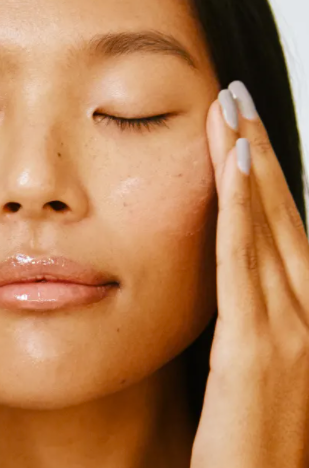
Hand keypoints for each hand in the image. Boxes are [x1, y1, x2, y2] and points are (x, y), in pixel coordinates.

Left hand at [190, 81, 308, 467]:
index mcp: (304, 312)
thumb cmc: (258, 434)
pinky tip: (233, 166)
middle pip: (279, 211)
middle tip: (236, 99)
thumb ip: (253, 312)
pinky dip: (242, 208)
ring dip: (249, 162)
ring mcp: (290, 326)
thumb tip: (239, 269)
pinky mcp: (257, 346)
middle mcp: (306, 310)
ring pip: (266, 223)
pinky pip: (244, 260)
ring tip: (231, 112)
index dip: (264, 172)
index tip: (242, 129)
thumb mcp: (259, 362)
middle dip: (257, 149)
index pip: (281, 225)